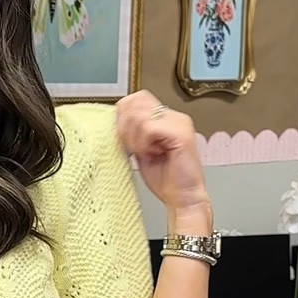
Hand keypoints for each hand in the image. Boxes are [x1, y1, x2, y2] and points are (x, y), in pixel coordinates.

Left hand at [115, 91, 210, 223]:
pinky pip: (148, 128)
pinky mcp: (180, 133)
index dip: (123, 116)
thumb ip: (131, 132)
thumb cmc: (165, 179)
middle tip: (133, 147)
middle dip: (125, 126)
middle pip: (136, 101)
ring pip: (139, 115)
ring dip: (134, 138)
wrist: (182, 198)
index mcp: (166, 118)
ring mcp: (179, 123)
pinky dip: (143, 143)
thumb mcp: (139, 149)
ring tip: (145, 152)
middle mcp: (174, 116)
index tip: (124, 139)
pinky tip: (152, 154)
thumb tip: (114, 119)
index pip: (136, 98)